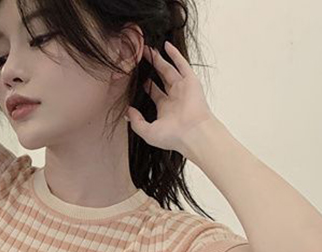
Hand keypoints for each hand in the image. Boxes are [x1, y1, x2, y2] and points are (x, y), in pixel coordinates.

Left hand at [126, 40, 217, 155]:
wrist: (193, 133)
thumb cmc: (173, 136)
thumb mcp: (148, 132)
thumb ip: (136, 122)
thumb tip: (127, 111)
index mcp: (165, 109)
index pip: (153, 93)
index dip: (145, 84)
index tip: (135, 76)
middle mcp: (174, 97)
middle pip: (160, 78)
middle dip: (151, 68)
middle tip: (140, 57)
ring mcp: (183, 88)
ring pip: (169, 69)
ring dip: (159, 59)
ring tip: (148, 49)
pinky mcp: (191, 81)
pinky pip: (182, 64)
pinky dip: (175, 54)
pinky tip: (166, 45)